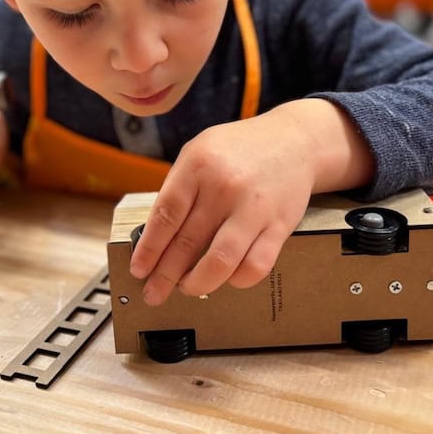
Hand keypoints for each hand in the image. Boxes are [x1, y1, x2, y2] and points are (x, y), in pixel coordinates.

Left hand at [129, 99, 374, 305]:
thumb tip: (155, 237)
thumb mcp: (199, 152)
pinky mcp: (279, 224)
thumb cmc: (238, 150)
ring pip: (220, 261)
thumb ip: (178, 188)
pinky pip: (255, 266)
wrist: (294, 140)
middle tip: (154, 293)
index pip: (165, 216)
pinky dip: (237, 280)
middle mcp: (224, 186)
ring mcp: (253, 207)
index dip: (149, 248)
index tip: (138, 270)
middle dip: (165, 275)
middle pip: (186, 242)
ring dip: (198, 284)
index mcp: (197, 166)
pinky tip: (227, 278)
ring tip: (188, 289)